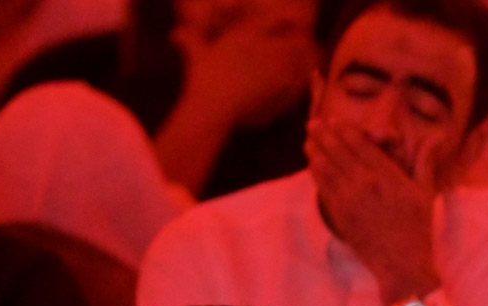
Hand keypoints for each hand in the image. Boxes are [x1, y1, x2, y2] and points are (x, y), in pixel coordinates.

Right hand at [173, 10, 315, 128]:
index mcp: (244, 34)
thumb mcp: (195, 56)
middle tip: (309, 47)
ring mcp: (273, 64)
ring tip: (312, 61)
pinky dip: (306, 77)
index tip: (294, 22)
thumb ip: (189, 40)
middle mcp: (263, 45)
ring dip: (308, 58)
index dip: (287, 20)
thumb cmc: (201, 80)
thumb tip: (175, 34)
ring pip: (301, 55)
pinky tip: (307, 79)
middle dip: (302, 41)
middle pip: (294, 37)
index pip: (273, 19)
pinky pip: (300, 75)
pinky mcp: (279, 83)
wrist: (213, 104)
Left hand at [307, 120, 441, 304]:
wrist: (401, 263)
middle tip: (313, 123)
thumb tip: (435, 137)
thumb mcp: (426, 193)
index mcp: (388, 174)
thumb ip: (425, 162)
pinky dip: (315, 171)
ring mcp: (349, 198)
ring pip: (326, 165)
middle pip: (339, 150)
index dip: (344, 130)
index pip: (360, 144)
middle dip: (324, 134)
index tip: (335, 121)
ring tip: (308, 138)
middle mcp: (366, 182)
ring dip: (316, 149)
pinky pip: (322, 186)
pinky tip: (311, 162)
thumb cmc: (418, 229)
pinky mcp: (339, 213)